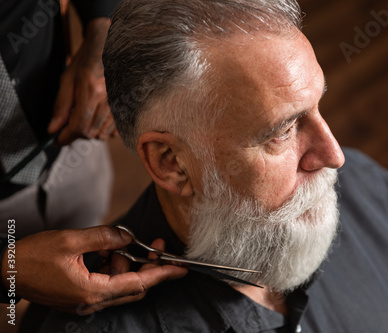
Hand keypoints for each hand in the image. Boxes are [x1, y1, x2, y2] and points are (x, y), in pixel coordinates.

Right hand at [1, 226, 186, 313]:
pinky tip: (104, 252)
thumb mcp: (71, 241)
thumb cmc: (32, 257)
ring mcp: (85, 301)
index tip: (181, 269)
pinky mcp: (80, 296)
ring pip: (120, 283)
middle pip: (133, 285)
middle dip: (147, 264)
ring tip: (113, 244)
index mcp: (92, 291)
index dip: (162, 274)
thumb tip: (128, 237)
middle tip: (155, 245)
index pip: (138, 283)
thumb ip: (104, 238)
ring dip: (125, 263)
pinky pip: (106, 283)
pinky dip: (111, 267)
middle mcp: (92, 301)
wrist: (5, 271)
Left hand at [47, 18, 116, 144]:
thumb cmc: (88, 60)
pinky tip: (96, 118)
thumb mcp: (68, 79)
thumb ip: (61, 106)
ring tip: (82, 118)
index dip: (65, 137)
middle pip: (90, 133)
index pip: (79, 127)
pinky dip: (102, 130)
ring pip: (102, 134)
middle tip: (67, 125)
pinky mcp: (126, 108)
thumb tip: (53, 128)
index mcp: (92, 92)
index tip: (56, 139)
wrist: (112, 48)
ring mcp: (120, 105)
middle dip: (76, 134)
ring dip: (89, 132)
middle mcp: (109, 101)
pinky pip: (113, 131)